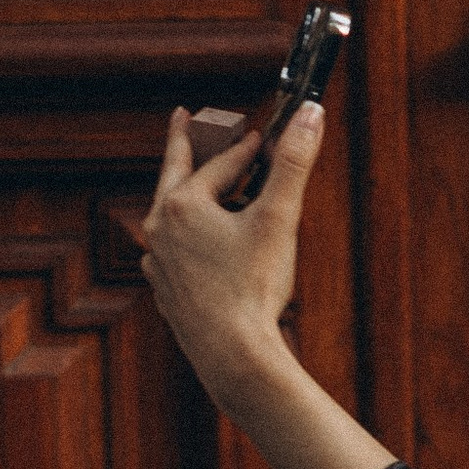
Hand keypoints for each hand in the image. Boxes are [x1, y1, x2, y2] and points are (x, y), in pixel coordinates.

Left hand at [140, 101, 325, 395]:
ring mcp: (158, 261)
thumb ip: (293, 162)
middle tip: (182, 119)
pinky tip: (190, 244)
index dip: (248, 149)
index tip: (263, 138)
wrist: (232, 355)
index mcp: (182, 204)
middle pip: (174, 174)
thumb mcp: (278, 218)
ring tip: (190, 184)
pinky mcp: (164, 289)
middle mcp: (160, 228)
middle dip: (183, 144)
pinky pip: (171, 251)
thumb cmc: (254, 287)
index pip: (222, 164)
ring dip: (183, 195)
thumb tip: (311, 113)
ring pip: (170, 216)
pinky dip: (183, 237)